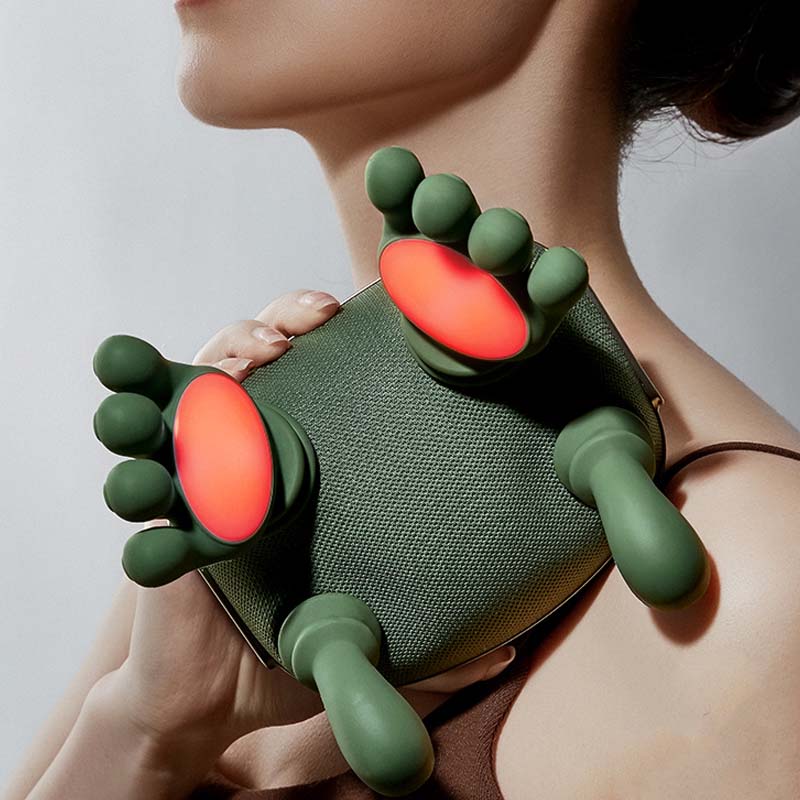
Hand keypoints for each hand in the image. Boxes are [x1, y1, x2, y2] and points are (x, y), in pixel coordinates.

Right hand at [98, 287, 515, 778]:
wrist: (207, 703)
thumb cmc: (284, 660)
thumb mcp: (362, 641)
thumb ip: (429, 652)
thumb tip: (505, 657)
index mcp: (306, 474)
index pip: (324, 382)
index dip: (344, 341)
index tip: (377, 316)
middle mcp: (257, 457)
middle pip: (268, 359)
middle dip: (285, 319)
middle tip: (315, 317)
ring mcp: (206, 472)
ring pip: (211, 381)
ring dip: (231, 348)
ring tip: (260, 351)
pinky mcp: (165, 498)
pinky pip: (157, 439)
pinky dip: (164, 405)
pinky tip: (199, 401)